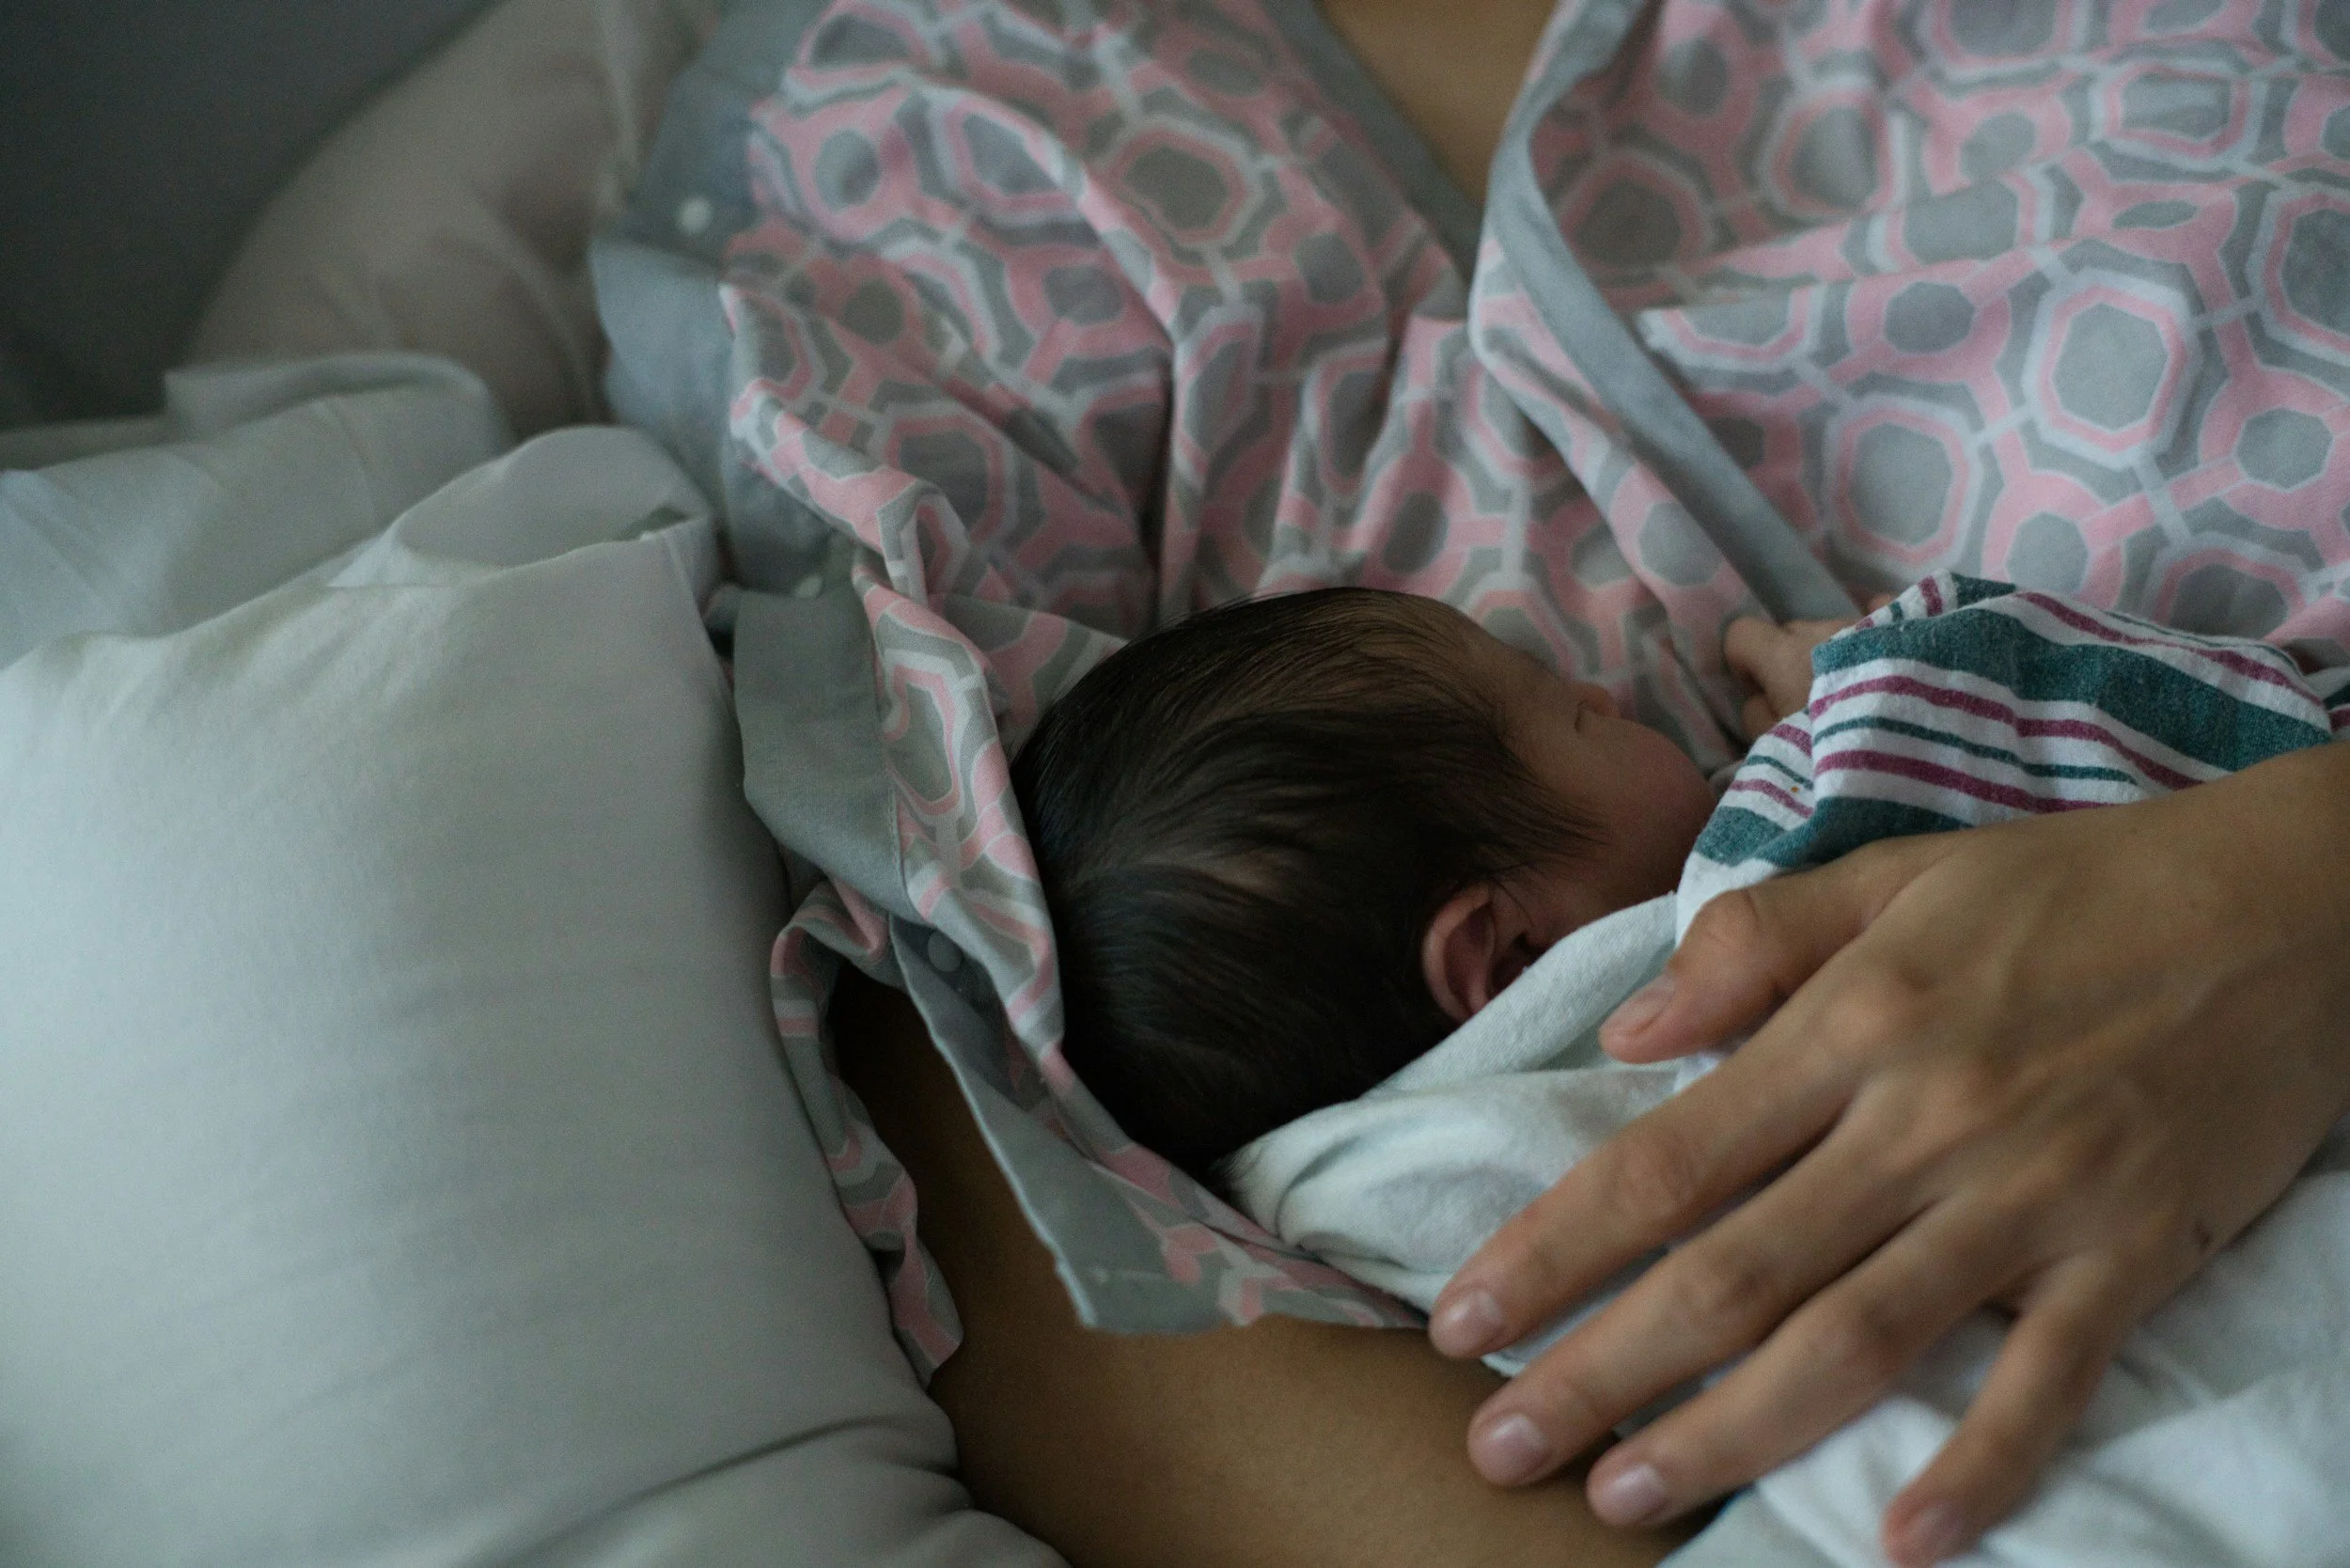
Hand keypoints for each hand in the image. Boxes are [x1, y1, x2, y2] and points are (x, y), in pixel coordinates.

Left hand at [1424, 741, 2349, 1564]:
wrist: (2291, 904)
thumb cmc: (2075, 886)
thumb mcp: (1898, 875)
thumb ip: (1754, 945)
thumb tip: (1627, 1031)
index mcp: (1853, 1025)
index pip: (1668, 1159)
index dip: (1555, 1246)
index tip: (1461, 1316)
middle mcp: (1925, 1120)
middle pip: (1733, 1272)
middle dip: (1602, 1372)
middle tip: (1500, 1450)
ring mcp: (2032, 1197)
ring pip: (1856, 1341)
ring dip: (1733, 1433)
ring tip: (1626, 1498)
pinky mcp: (2133, 1254)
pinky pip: (2045, 1379)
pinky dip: (1978, 1463)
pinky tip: (1897, 1537)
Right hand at [1722, 599, 1890, 739]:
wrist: (1917, 742)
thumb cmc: (1840, 748)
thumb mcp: (1781, 748)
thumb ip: (1755, 715)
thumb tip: (1757, 695)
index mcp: (1784, 657)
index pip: (1742, 633)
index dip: (1744, 662)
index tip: (1761, 691)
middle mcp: (1822, 630)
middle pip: (1789, 632)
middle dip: (1789, 659)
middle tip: (1810, 700)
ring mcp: (1865, 623)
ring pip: (1830, 630)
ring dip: (1832, 652)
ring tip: (1857, 690)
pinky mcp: (1905, 624)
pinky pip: (1878, 611)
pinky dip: (1873, 627)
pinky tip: (1885, 649)